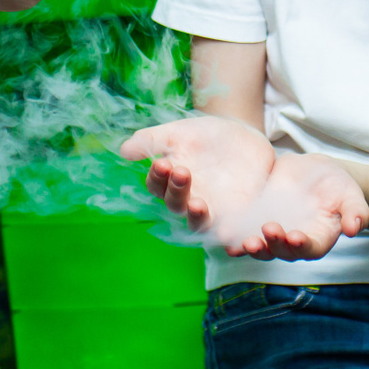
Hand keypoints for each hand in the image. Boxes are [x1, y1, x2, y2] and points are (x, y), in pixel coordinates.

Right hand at [121, 115, 275, 234]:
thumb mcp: (180, 132)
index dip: (157, 177)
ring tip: (197, 205)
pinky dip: (229, 236)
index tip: (162, 163)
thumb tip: (124, 151)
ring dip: (196, 216)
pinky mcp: (237, 215)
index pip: (157, 185)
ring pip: (199, 223)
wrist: (244, 136)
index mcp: (170, 181)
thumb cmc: (205, 136)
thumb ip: (152, 140)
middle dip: (176, 191)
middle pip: (176, 205)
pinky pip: (231, 231)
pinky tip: (229, 235)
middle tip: (182, 172)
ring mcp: (212, 210)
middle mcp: (187, 200)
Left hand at [235, 153, 368, 261]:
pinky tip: (222, 232)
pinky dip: (233, 234)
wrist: (315, 173)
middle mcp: (293, 242)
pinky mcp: (255, 220)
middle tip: (265, 232)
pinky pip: (243, 231)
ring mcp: (273, 233)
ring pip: (260, 246)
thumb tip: (354, 229)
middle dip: (272, 244)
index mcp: (318, 239)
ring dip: (251, 247)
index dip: (302, 245)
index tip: (295, 236)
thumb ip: (356, 212)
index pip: (310, 248)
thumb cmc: (338, 187)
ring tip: (242, 241)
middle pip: (281, 251)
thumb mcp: (351, 195)